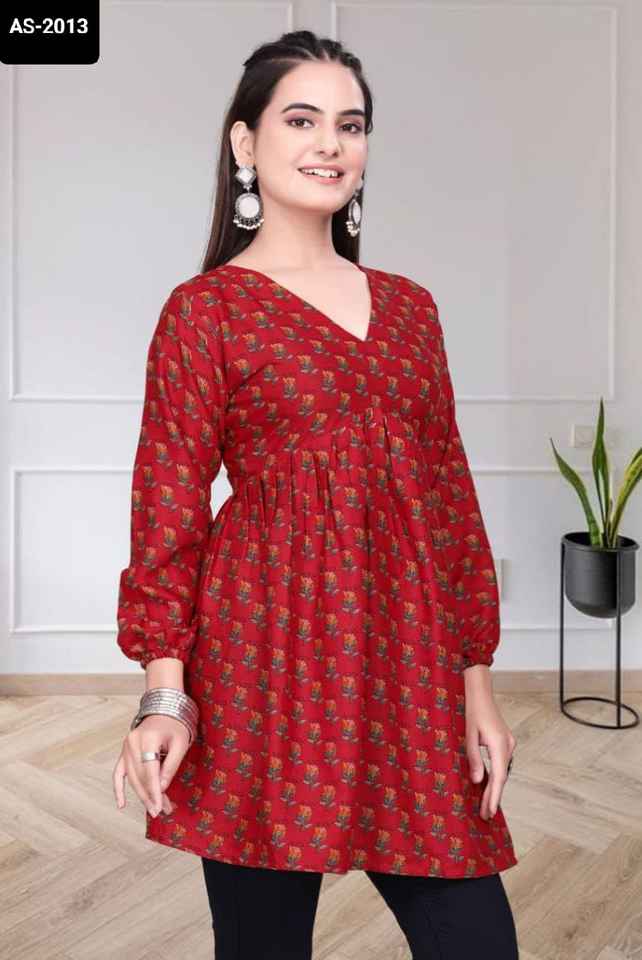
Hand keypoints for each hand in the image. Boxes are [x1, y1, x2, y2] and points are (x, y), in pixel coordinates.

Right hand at [112, 714, 190, 816]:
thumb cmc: (175, 726)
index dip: (155, 791)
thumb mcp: (181, 743)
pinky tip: (121, 804)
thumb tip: (161, 788)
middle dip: (150, 797)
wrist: (163, 711)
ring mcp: (126, 748)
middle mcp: (132, 743)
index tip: (160, 808)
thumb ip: (171, 765)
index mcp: (148, 738)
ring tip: (154, 809)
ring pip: (131, 778)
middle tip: (161, 812)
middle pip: (140, 777)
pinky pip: (118, 773)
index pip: (150, 771)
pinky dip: (118, 789)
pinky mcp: (124, 753)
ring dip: (142, 796)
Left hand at [464, 673, 515, 820]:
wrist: (477, 688)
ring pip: (502, 770)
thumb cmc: (469, 709)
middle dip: (494, 797)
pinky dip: (495, 775)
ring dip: (494, 787)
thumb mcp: (467, 734)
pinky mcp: (503, 739)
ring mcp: (507, 741)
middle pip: (502, 776)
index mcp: (500, 744)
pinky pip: (501, 762)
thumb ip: (474, 758)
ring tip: (485, 805)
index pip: (498, 778)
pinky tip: (487, 784)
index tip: (488, 813)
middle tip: (486, 816)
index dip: (493, 797)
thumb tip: (479, 781)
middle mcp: (508, 744)